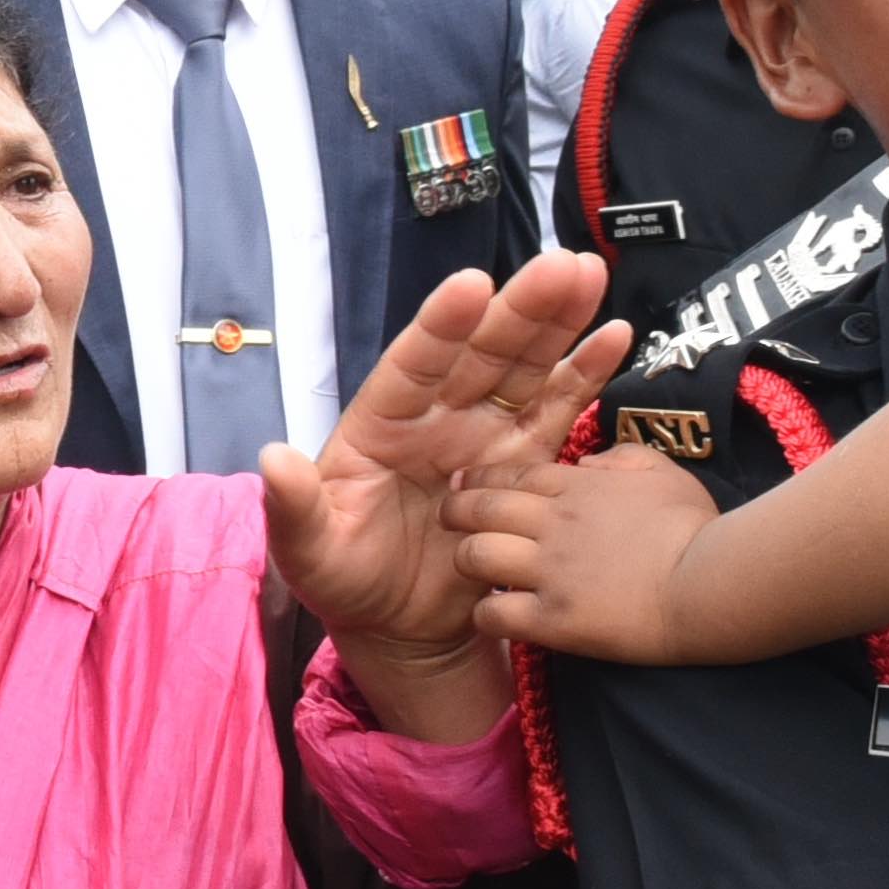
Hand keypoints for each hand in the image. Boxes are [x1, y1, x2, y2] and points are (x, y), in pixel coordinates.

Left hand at [263, 261, 626, 702]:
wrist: (396, 624)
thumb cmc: (342, 579)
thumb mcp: (309, 551)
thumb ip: (294, 509)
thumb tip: (272, 460)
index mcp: (382, 424)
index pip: (413, 366)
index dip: (441, 327)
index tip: (471, 284)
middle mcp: (436, 417)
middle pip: (481, 353)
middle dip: (520, 309)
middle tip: (562, 264)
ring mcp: (482, 436)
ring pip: (524, 368)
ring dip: (557, 323)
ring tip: (590, 274)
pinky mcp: (522, 466)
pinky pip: (557, 411)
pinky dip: (586, 374)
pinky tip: (615, 334)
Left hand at [451, 439, 727, 663]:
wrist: (712, 583)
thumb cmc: (696, 528)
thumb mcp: (664, 473)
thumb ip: (622, 458)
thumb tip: (589, 461)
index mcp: (578, 486)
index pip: (510, 474)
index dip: (481, 480)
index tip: (467, 487)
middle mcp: (553, 523)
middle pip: (478, 508)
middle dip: (456, 512)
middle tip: (450, 523)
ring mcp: (550, 571)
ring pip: (475, 557)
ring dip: (468, 562)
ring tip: (472, 572)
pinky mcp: (554, 619)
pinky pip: (494, 614)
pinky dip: (486, 615)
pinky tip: (496, 616)